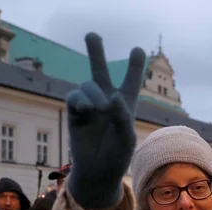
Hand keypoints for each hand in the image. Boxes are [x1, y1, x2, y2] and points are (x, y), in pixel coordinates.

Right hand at [65, 33, 145, 208]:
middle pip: (100, 71)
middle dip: (95, 51)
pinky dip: (81, 101)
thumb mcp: (127, 138)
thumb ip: (122, 116)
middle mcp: (106, 101)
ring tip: (100, 108)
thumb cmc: (117, 157)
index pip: (130, 81)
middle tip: (91, 34)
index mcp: (125, 105)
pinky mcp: (74, 114)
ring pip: (87, 84)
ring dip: (95, 93)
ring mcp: (89, 107)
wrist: (97, 173)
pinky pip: (74, 97)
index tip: (137, 50)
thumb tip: (110, 96)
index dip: (134, 66)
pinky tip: (87, 110)